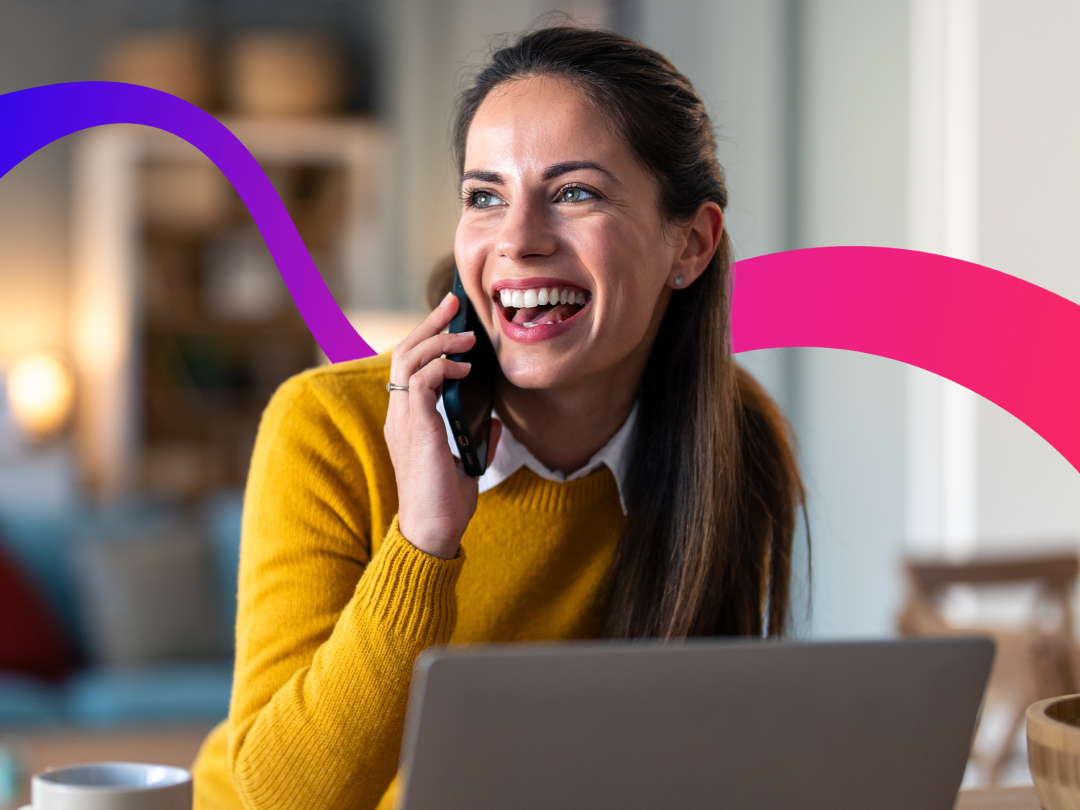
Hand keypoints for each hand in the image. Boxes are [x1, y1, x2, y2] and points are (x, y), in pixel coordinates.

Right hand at [384, 292, 501, 558]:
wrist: (433, 531)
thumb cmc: (446, 502)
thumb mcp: (466, 462)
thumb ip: (477, 437)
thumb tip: (494, 419)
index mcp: (408, 419)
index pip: (410, 366)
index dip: (428, 338)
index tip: (452, 319)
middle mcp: (400, 414)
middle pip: (405, 353)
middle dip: (430, 324)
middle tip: (454, 302)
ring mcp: (405, 419)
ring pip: (410, 360)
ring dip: (439, 340)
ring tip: (467, 334)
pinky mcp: (417, 427)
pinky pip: (422, 380)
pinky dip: (442, 366)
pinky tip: (465, 367)